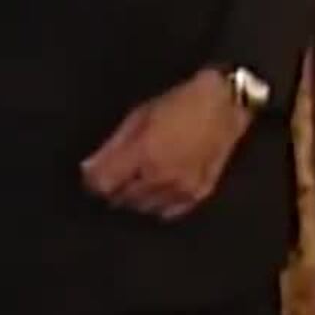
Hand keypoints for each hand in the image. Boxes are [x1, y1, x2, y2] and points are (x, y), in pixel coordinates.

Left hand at [82, 69, 254, 220]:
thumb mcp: (139, 117)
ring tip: (142, 178)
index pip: (101, 185)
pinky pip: (169, 211)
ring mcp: (182, 189)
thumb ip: (111, 147)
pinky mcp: (200, 193)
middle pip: (121, 200)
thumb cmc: (181, 103)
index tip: (96, 172)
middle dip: (115, 187)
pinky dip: (160, 203)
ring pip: (144, 208)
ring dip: (136, 197)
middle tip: (121, 172)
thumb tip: (88, 169)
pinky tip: (161, 188)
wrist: (226, 103)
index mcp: (143, 155)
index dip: (93, 179)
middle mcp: (161, 178)